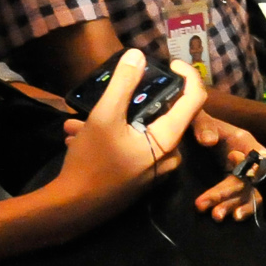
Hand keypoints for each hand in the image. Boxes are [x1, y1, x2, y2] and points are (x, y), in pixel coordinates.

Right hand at [46, 49, 201, 215]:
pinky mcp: (140, 178)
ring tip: (76, 123)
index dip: (187, 74)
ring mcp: (155, 170)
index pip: (195, 98)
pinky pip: (131, 148)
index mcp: (169, 139)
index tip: (168, 63)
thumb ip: (123, 84)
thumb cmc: (92, 163)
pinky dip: (108, 138)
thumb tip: (138, 55)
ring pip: (138, 132)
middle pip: (163, 115)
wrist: (71, 210)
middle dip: (130, 102)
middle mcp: (169, 156)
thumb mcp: (104, 117)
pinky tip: (76, 137)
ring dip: (109, 122)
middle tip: (106, 95)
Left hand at [188, 106, 265, 220]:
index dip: (249, 159)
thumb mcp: (198, 119)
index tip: (231, 156)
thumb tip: (208, 141)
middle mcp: (247, 161)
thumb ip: (202, 125)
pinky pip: (244, 202)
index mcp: (242, 141)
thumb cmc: (198, 125)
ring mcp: (242, 177)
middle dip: (226, 191)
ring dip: (233, 205)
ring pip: (247, 194)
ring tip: (216, 215)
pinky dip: (242, 210)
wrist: (189, 138)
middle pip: (246, 179)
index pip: (256, 152)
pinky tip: (232, 218)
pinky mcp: (234, 190)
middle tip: (202, 203)